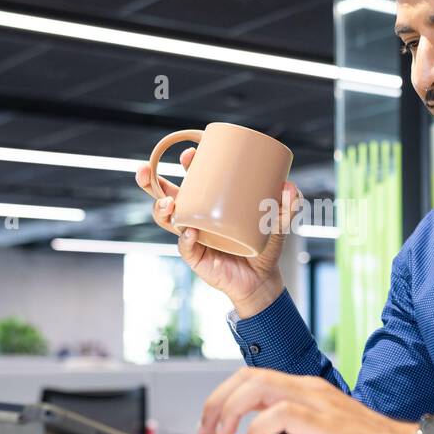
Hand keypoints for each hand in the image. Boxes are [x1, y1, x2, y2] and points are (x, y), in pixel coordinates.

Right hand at [135, 148, 301, 317]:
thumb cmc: (265, 245)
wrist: (262, 279)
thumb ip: (289, 204)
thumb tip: (289, 186)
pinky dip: (185, 239)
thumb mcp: (280, 222)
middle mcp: (196, 216)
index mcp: (210, 202)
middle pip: (166, 195)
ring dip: (161, 209)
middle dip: (150, 181)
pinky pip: (185, 246)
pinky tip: (189, 232)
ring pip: (167, 219)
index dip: (187, 164)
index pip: (192, 178)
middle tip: (144, 170)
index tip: (190, 153)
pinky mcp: (196, 256)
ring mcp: (192, 236)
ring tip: (168, 203)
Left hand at [198, 368, 433, 433]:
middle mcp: (308, 390)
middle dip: (216, 403)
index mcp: (304, 393)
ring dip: (230, 410)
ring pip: (259, 386)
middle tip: (205, 432)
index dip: (220, 401)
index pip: (250, 380)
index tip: (207, 429)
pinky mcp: (328, 422)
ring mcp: (318, 402)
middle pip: (247, 377)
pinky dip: (260, 428)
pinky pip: (283, 412)